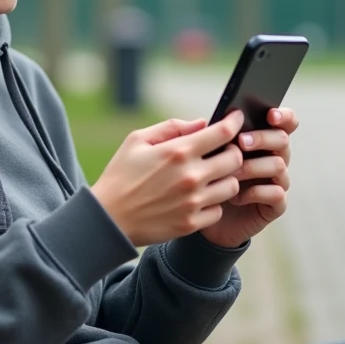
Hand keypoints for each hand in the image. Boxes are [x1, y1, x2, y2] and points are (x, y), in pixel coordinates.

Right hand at [91, 111, 245, 246]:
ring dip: (225, 179)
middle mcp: (190, 176)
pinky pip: (219, 210)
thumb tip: (202, 123)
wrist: (108, 217)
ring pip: (232, 186)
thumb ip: (172, 127)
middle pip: (235, 160)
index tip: (236, 119)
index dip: (234, 122)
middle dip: (232, 152)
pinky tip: (199, 199)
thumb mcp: (137, 140)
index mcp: (178, 151)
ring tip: (211, 177)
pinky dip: (213, 203)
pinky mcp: (191, 223)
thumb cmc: (121, 175)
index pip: (222, 132)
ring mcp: (193, 202)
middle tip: (222, 152)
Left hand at [198, 108, 297, 248]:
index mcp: (261, 140)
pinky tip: (236, 197)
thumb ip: (205, 137)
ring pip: (279, 165)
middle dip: (262, 138)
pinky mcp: (275, 205)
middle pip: (282, 140)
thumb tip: (205, 121)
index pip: (284, 122)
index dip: (283, 116)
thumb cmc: (203, 179)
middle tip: (241, 142)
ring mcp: (277, 182)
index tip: (269, 115)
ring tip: (230, 173)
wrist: (203, 217)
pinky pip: (276, 193)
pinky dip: (256, 193)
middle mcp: (274, 158)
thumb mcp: (202, 155)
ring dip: (253, 166)